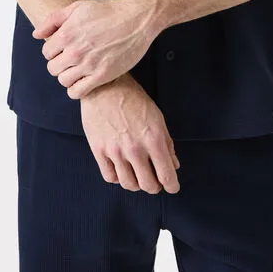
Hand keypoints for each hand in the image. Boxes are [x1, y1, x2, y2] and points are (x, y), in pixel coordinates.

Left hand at [31, 0, 157, 99]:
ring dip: (68, 76)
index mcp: (67, 33)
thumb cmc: (107, 11)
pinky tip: (84, 79)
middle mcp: (75, 50)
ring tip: (78, 69)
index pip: (46, 53)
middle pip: (53, 69)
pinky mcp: (102, 75)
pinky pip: (77, 92)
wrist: (137, 19)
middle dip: (59, 64)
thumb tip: (36, 35)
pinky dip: (76, 89)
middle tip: (71, 59)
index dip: (54, 51)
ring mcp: (89, 64)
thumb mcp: (77, 8)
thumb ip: (53, 20)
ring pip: (63, 81)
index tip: (65, 49)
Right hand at [80, 75, 180, 193]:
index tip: (171, 186)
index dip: (172, 186)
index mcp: (154, 139)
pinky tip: (121, 169)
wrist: (106, 85)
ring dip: (136, 183)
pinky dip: (117, 178)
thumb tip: (174, 166)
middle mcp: (135, 148)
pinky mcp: (99, 150)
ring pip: (129, 185)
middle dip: (155, 186)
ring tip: (137, 174)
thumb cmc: (134, 100)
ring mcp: (115, 151)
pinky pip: (110, 177)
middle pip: (148, 186)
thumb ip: (167, 144)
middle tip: (155, 180)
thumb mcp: (157, 118)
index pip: (167, 176)